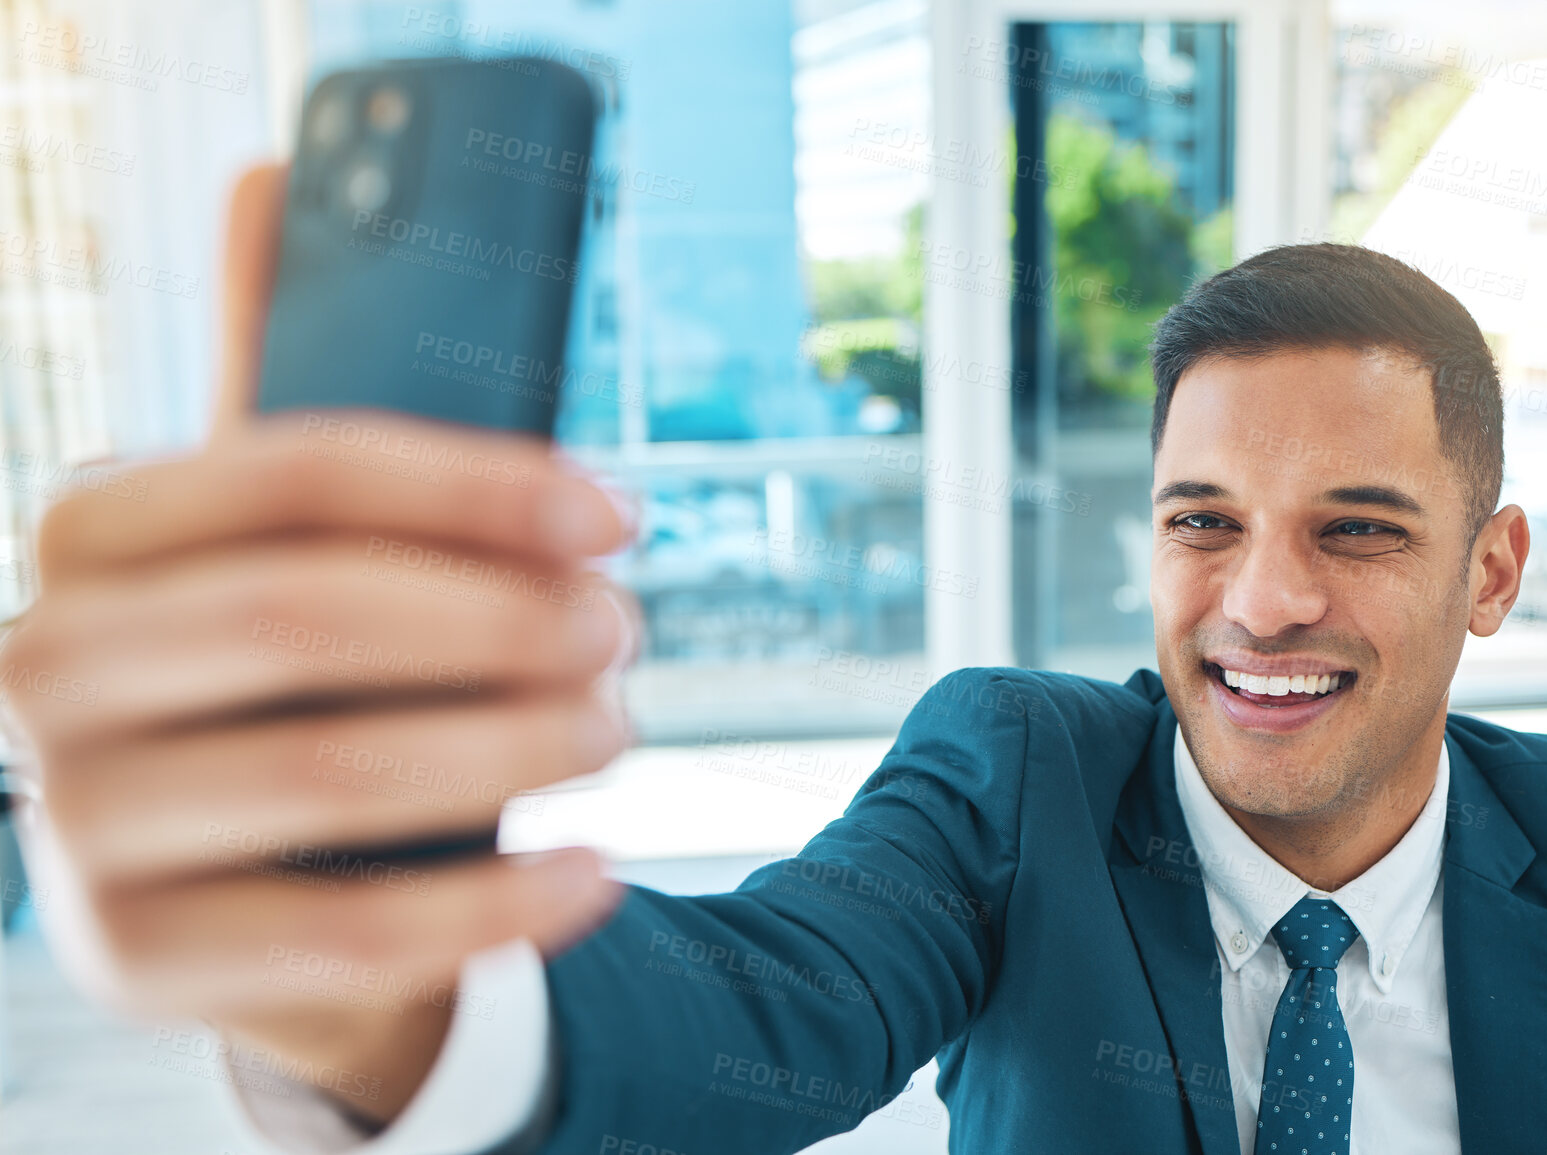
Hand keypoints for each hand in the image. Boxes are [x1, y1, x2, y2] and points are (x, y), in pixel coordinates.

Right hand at [0, 164, 637, 1122]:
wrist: (237, 881)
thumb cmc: (295, 673)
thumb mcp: (285, 536)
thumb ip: (289, 384)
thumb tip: (272, 175)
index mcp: (95, 532)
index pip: (295, 470)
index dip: (477, 484)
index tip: (617, 514)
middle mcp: (50, 670)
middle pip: (310, 617)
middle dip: (503, 621)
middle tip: (623, 629)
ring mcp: (81, 828)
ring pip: (331, 773)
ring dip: (516, 745)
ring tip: (619, 725)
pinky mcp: (144, 961)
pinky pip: (348, 938)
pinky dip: (497, 904)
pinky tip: (594, 872)